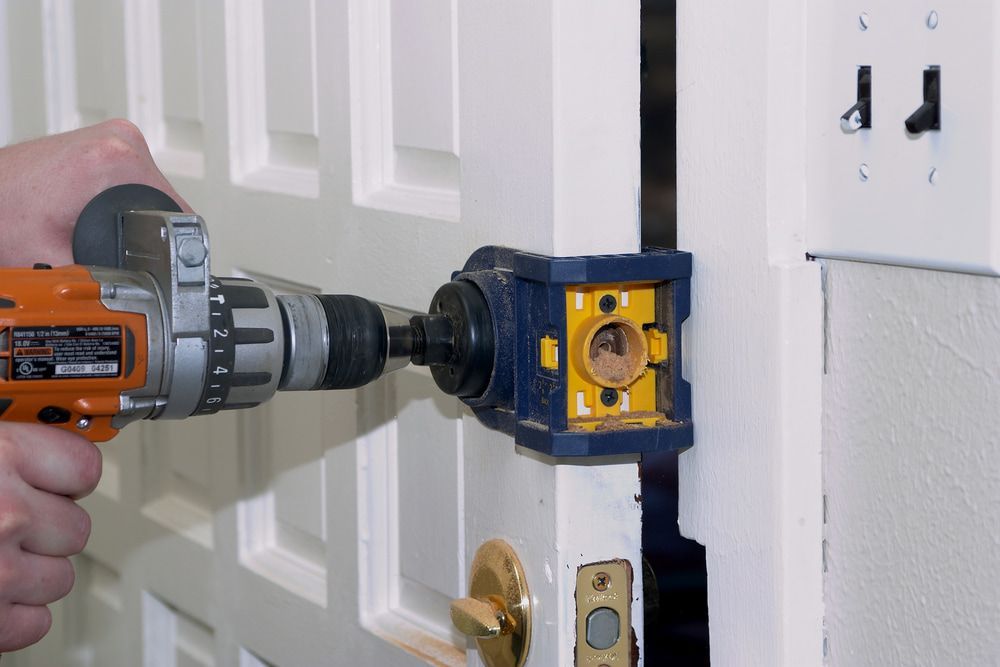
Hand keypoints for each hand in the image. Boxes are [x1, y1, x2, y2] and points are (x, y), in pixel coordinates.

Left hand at [0, 119, 190, 266]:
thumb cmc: (4, 213)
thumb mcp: (55, 256)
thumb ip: (102, 276)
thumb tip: (139, 292)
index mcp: (116, 160)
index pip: (177, 213)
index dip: (168, 244)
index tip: (150, 259)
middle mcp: (121, 140)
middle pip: (167, 201)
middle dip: (146, 230)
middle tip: (104, 240)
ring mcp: (117, 136)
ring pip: (154, 189)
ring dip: (136, 213)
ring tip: (95, 222)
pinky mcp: (111, 140)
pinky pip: (136, 177)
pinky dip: (124, 198)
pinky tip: (97, 208)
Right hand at [0, 424, 101, 650]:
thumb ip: (9, 447)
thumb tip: (46, 449)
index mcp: (2, 456)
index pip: (86, 466)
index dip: (64, 476)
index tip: (48, 480)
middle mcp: (8, 514)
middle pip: (78, 527)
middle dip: (45, 529)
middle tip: (1, 524)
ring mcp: (0, 573)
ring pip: (60, 578)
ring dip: (29, 574)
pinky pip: (34, 624)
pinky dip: (11, 616)